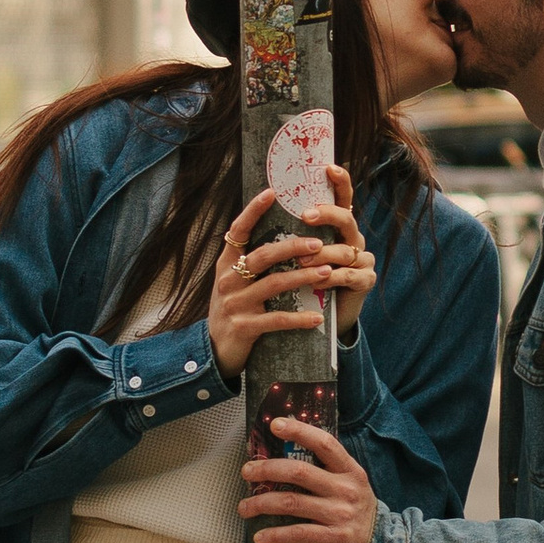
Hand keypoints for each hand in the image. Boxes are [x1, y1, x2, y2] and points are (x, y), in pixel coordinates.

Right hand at [206, 181, 373, 374]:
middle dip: (292, 247)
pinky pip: (276, 320)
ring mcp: (235, 304)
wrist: (216, 350)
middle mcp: (228, 280)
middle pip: (262, 256)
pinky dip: (299, 319)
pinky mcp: (244, 327)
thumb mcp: (235, 281)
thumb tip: (283, 233)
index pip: (238, 231)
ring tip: (327, 272)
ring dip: (303, 277)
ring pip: (273, 285)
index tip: (271, 192)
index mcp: (226, 264)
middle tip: (318, 243)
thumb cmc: (234, 309)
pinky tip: (318, 317)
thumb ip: (251, 261)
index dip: (252, 211)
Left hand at [239, 416, 376, 542]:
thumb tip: (286, 452)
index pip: (324, 443)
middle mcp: (346, 489)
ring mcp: (341, 514)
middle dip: (267, 469)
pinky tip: (259, 537)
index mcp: (350, 470)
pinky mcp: (335, 538)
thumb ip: (326, 469)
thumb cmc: (354, 511)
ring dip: (261, 504)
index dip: (299, 431)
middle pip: (299, 472)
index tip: (275, 425)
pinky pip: (298, 534)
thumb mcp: (349, 484)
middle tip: (247, 471)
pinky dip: (275, 535)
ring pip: (292, 502)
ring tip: (244, 507)